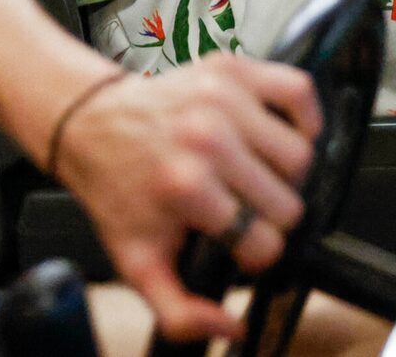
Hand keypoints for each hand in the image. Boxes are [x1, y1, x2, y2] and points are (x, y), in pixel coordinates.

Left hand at [51, 59, 319, 342]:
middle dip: (271, 216)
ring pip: (301, 154)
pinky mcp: (232, 67)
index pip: (264, 242)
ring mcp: (222, 98)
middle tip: (245, 210)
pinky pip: (298, 92)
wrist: (92, 123)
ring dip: (285, 173)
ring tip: (255, 174)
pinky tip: (282, 135)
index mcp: (185, 187)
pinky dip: (303, 117)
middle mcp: (206, 138)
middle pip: (288, 201)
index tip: (237, 244)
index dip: (254, 254)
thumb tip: (231, 327)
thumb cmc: (119, 189)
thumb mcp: (138, 263)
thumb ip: (181, 313)